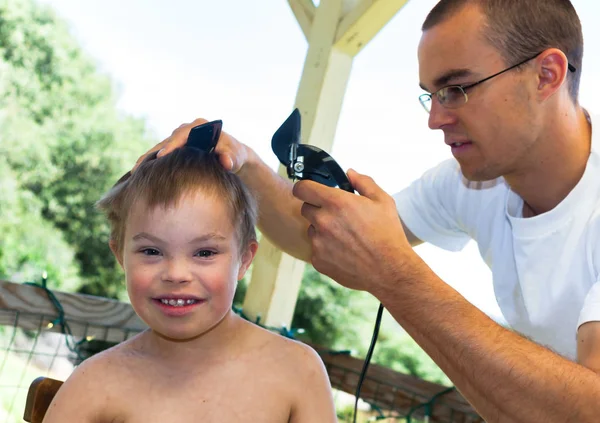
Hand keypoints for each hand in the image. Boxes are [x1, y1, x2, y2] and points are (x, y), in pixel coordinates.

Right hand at [132, 118, 249, 172]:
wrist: (233, 157)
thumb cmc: (234, 156)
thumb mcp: (236, 157)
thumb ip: (231, 158)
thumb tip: (226, 162)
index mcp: (200, 126)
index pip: (182, 134)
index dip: (172, 145)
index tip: (162, 156)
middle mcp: (187, 130)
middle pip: (167, 141)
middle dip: (154, 153)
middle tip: (141, 168)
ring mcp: (180, 138)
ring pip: (160, 148)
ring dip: (148, 159)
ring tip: (135, 173)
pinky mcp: (176, 148)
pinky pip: (160, 154)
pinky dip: (151, 163)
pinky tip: (139, 175)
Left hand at [292, 169, 415, 293]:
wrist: (389, 270)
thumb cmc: (388, 234)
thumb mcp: (382, 201)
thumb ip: (363, 182)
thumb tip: (350, 173)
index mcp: (336, 203)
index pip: (302, 188)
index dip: (304, 187)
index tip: (309, 190)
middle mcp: (323, 221)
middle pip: (306, 208)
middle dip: (318, 209)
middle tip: (337, 215)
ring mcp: (318, 243)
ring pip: (312, 230)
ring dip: (322, 230)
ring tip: (346, 237)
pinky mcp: (318, 261)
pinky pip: (316, 249)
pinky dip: (326, 249)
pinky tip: (345, 251)